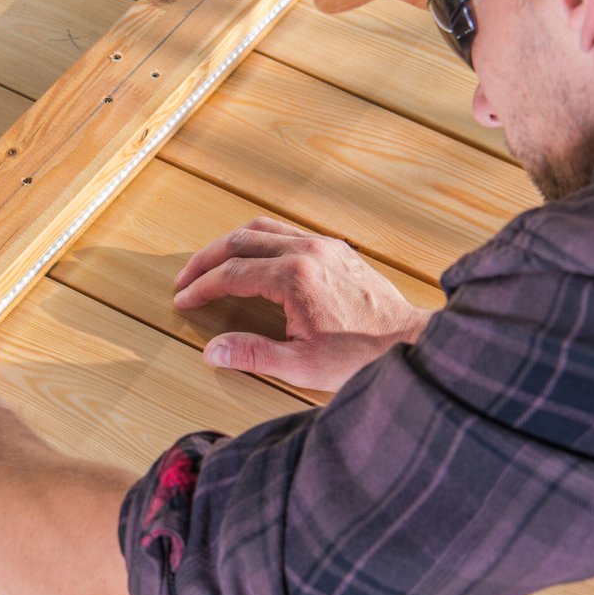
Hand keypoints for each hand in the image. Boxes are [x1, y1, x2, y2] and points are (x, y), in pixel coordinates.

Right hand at [173, 216, 432, 390]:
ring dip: (230, 244)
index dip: (201, 287)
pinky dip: (258, 240)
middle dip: (206, 259)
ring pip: (263, 228)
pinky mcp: (336, 249)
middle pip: (241, 240)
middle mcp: (308, 251)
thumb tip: (211, 350)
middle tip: (184, 279)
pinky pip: (286, 232)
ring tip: (210, 264)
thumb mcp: (302, 366)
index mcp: (295, 277)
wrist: (410, 341)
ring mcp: (324, 245)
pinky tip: (251, 259)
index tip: (182, 300)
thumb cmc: (361, 356)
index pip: (232, 273)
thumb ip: (252, 354)